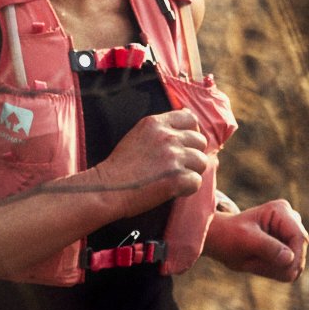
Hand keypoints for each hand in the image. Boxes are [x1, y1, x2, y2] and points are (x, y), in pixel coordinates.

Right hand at [91, 109, 207, 215]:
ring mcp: (173, 157)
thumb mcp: (137, 135)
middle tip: (179, 167)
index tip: (186, 145)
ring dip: (192, 172)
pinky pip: (196, 182)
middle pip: (200, 142)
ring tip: (175, 180)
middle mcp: (167, 136)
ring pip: (201, 162)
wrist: (107, 189)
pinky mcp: (177, 178)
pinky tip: (173, 190)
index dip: (193, 133)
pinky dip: (187, 189)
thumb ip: (159, 129)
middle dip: (193, 155)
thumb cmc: (119, 167)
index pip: (190, 119)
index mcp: (156, 123)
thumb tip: (185, 120)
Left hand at [204, 200, 307, 282]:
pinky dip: (276, 272)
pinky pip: (291, 269)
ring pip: (297, 263)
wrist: (222, 241)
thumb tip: (289, 258)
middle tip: (254, 266)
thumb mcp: (245, 240)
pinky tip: (259, 265)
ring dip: (277, 270)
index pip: (299, 237)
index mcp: (281, 210)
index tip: (285, 273)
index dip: (295, 257)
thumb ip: (268, 247)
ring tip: (254, 263)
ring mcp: (290, 234)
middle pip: (300, 251)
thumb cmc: (229, 235)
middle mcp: (290, 220)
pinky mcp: (289, 248)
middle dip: (282, 265)